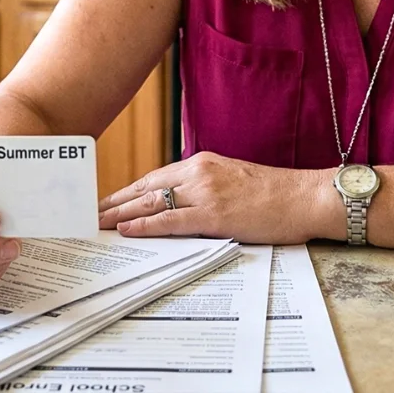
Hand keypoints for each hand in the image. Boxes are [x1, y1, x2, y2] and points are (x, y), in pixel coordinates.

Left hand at [97, 151, 337, 243]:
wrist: (305, 196)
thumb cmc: (274, 194)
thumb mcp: (232, 180)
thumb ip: (204, 187)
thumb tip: (179, 204)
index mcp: (202, 162)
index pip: (153, 177)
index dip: (126, 191)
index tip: (105, 202)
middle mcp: (199, 172)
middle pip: (145, 187)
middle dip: (114, 203)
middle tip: (88, 214)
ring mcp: (206, 191)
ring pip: (151, 203)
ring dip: (120, 215)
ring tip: (96, 224)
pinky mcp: (215, 213)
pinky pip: (171, 220)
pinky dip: (145, 225)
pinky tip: (126, 230)